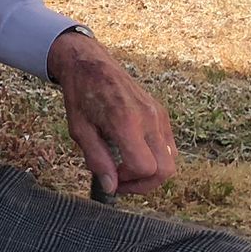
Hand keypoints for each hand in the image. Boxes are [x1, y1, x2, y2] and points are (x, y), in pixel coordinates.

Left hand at [47, 30, 176, 195]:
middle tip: (121, 181)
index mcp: (126, 122)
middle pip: (166, 170)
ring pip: (171, 159)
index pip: (145, 167)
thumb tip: (111, 187)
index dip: (130, 182)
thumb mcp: (79, 130)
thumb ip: (97, 159)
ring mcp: (159, 115)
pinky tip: (133, 152)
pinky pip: (168, 145)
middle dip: (145, 184)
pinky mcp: (161, 112)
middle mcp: (149, 119)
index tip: (112, 180)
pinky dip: (156, 156)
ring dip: (152, 172)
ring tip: (125, 168)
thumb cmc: (80, 95)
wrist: (90, 64)